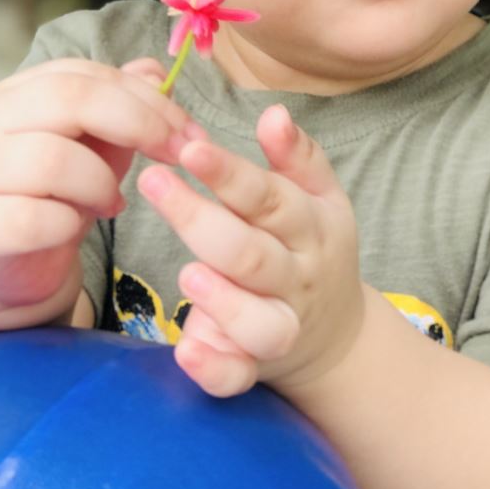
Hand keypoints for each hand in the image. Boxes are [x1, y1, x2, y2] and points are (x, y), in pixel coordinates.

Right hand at [0, 57, 196, 323]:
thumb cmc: (51, 193)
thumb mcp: (94, 144)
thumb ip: (124, 106)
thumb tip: (158, 74)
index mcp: (21, 91)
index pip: (90, 75)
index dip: (149, 99)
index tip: (192, 133)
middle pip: (72, 99)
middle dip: (139, 124)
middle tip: (176, 156)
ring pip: (52, 159)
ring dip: (100, 182)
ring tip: (113, 202)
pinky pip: (34, 218)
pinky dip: (70, 223)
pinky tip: (78, 227)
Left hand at [137, 104, 363, 397]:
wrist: (337, 335)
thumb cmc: (313, 247)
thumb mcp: (319, 196)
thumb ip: (296, 155)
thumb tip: (274, 112)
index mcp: (309, 226)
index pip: (269, 196)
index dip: (230, 173)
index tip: (189, 147)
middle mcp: (297, 277)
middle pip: (251, 253)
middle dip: (200, 219)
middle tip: (152, 183)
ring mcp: (280, 326)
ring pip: (257, 321)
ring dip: (222, 300)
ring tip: (186, 274)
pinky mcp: (256, 367)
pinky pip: (238, 376)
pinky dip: (215, 368)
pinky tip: (187, 349)